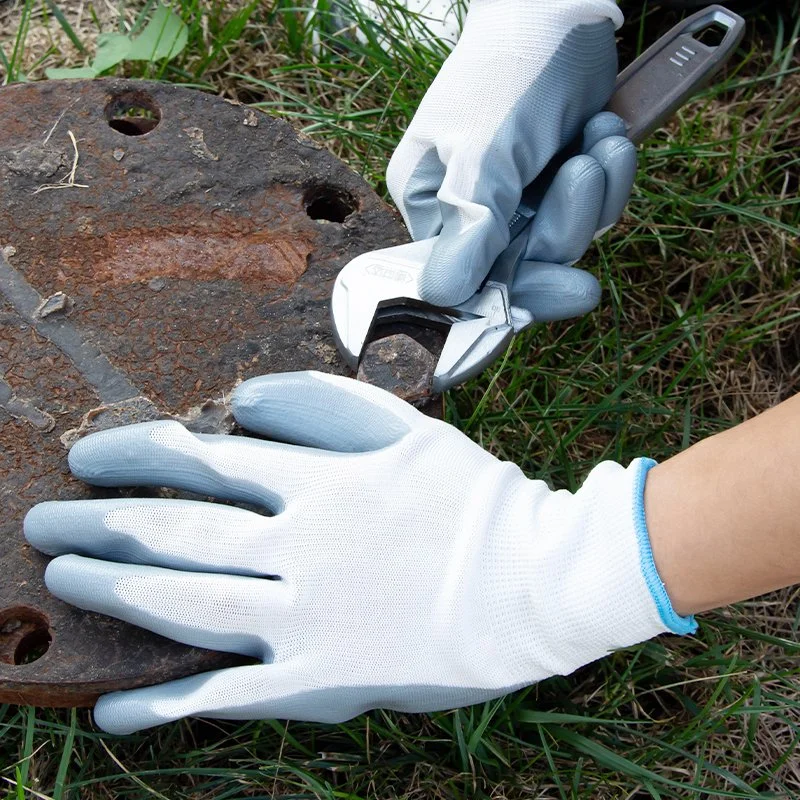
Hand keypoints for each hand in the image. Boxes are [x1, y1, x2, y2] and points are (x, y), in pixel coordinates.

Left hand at [24, 372, 692, 733]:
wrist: (536, 579)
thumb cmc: (473, 497)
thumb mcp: (403, 428)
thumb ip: (322, 403)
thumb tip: (244, 398)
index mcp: (320, 484)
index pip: (205, 463)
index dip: (137, 456)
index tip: (88, 455)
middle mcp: (300, 549)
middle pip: (179, 532)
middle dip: (102, 523)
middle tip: (43, 522)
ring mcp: (308, 620)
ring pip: (188, 604)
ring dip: (117, 590)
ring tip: (63, 578)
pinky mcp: (326, 681)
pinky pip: (234, 697)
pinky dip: (171, 708)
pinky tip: (116, 715)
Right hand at [387, 0, 636, 314]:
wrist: (560, 7)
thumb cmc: (508, 68)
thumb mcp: (484, 150)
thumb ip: (469, 225)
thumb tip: (441, 296)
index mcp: (433, 205)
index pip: (467, 279)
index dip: (517, 291)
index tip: (567, 288)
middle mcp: (470, 213)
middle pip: (522, 266)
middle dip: (565, 223)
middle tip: (582, 172)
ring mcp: (516, 201)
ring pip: (563, 240)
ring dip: (593, 192)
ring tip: (597, 136)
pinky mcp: (555, 186)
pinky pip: (590, 212)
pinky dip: (607, 175)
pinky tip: (605, 131)